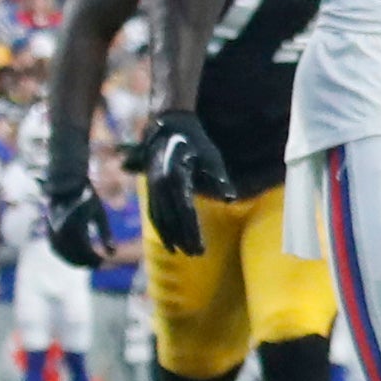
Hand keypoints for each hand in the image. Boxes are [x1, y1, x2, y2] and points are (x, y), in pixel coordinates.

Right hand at [42, 179, 111, 271]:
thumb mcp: (100, 215)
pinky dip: (64, 255)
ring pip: (62, 253)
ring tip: (88, 264)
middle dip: (85, 262)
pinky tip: (75, 259)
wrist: (66, 185)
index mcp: (76, 226)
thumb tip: (113, 254)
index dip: (94, 259)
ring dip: (74, 261)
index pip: (85, 250)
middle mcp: (61, 230)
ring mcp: (52, 231)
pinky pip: (55, 248)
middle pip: (72, 254)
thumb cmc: (88, 199)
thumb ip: (106, 235)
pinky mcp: (48, 230)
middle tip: (98, 265)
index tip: (104, 262)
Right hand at [136, 113, 234, 257]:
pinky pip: (154, 212)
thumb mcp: (211, 156)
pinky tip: (170, 240)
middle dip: (183, 238)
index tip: (201, 248)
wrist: (170, 126)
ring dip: (171, 236)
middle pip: (171, 219)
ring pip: (159, 218)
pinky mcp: (150, 188)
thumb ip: (219, 178)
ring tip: (184, 252)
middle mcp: (159, 185)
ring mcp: (152, 187)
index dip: (192, 232)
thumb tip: (230, 198)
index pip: (185, 212)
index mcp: (175, 177)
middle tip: (197, 254)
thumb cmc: (196, 141)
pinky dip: (161, 228)